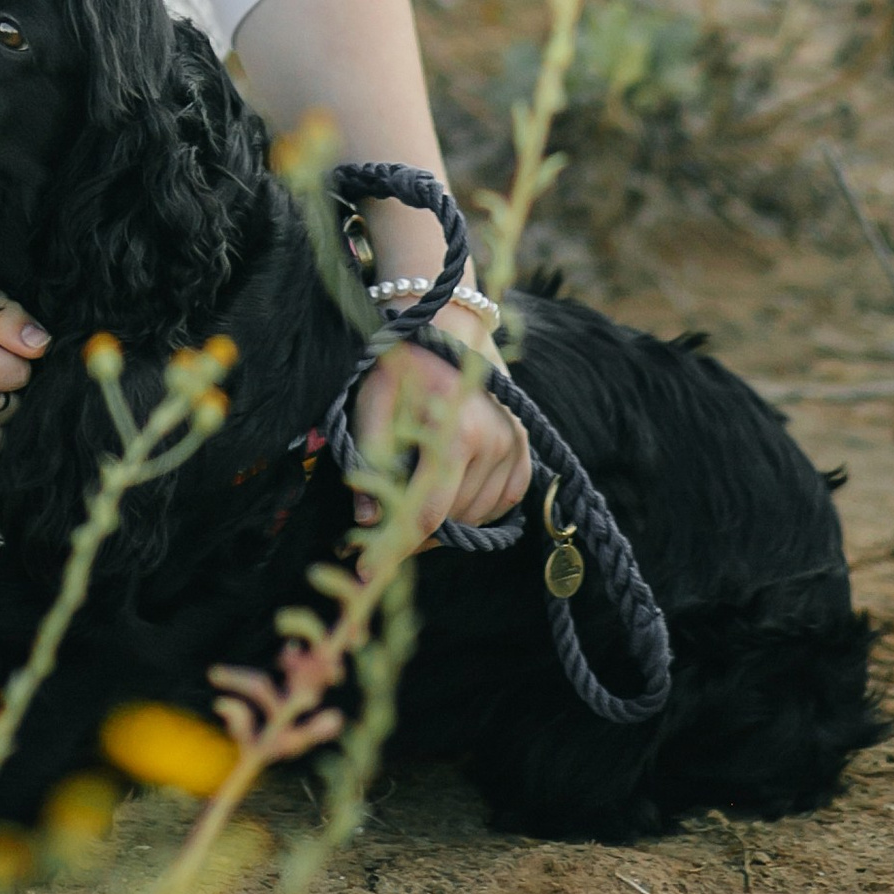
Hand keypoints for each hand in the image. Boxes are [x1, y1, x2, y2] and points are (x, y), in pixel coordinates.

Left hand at [350, 308, 531, 543]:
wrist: (447, 322)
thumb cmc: (401, 363)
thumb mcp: (372, 405)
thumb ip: (370, 464)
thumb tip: (367, 522)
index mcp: (454, 435)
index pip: (426, 514)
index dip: (394, 548)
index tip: (367, 571)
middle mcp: (494, 444)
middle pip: (450, 520)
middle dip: (415, 528)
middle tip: (382, 522)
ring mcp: (515, 447)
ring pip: (475, 516)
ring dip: (445, 516)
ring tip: (416, 488)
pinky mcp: (526, 450)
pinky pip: (502, 503)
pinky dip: (475, 505)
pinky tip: (452, 484)